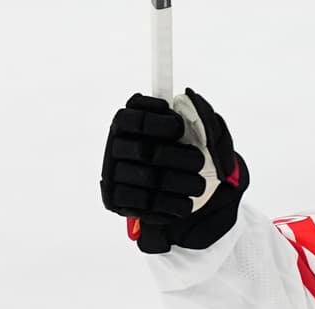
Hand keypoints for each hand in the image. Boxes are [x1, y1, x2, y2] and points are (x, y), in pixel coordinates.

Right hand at [100, 88, 247, 252]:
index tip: (180, 128)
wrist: (186, 188)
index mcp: (127, 122)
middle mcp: (116, 146)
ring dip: (182, 182)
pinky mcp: (120, 201)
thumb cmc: (188, 150)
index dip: (158, 123)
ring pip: (148, 179)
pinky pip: (145, 204)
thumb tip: (192, 99)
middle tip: (199, 161)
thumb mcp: (199, 129)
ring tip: (199, 184)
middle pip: (143, 151)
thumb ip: (199, 113)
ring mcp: (114, 174)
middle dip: (179, 157)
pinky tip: (187, 201)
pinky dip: (173, 203)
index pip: (134, 119)